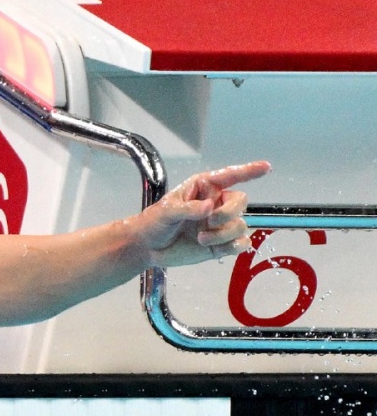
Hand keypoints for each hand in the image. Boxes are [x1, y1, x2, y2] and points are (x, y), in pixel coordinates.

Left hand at [134, 161, 270, 267]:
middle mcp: (216, 203)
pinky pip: (241, 243)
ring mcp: (220, 224)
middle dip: (229, 212)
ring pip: (240, 225)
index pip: (230, 176)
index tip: (266, 167)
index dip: (249, 171)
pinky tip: (219, 248)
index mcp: (204, 188)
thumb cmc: (154, 222)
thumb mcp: (165, 212)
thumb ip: (186, 209)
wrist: (148, 248)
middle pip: (241, 201)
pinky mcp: (221, 244)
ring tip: (200, 239)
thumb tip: (209, 207)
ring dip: (223, 234)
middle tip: (210, 222)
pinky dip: (235, 246)